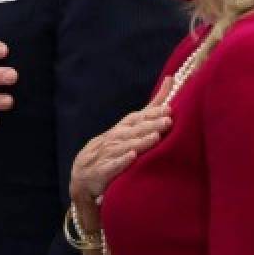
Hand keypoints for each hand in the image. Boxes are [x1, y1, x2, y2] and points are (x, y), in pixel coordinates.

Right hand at [69, 77, 172, 226]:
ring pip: (126, 146)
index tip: (170, 109)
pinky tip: (131, 157)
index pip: (138, 118)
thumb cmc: (112, 147)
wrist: (83, 174)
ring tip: (155, 137)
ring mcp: (107, 153)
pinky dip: (121, 161)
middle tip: (168, 121)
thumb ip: (151, 108)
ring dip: (140, 141)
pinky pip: (112, 165)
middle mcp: (115, 138)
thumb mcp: (130, 127)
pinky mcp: (101, 171)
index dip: (153, 113)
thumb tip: (170, 79)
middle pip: (135, 130)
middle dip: (151, 125)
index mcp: (123, 128)